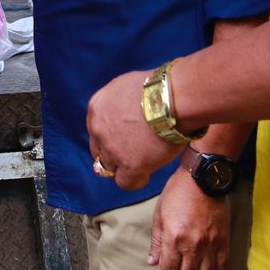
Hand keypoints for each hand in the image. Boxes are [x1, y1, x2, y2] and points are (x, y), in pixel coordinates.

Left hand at [86, 68, 183, 189]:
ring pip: (109, 167)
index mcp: (97, 107)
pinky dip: (136, 180)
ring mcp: (112, 149)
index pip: (96, 130)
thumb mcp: (127, 86)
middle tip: (131, 153)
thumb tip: (126, 110)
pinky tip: (147, 174)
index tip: (123, 139)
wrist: (174, 99)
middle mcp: (99, 129)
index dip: (110, 137)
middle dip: (113, 153)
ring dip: (124, 166)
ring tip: (143, 163)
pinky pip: (125, 182)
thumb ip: (119, 102)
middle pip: (99, 150)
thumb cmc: (160, 89)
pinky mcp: (130, 165)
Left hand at [150, 166, 229, 269]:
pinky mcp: (224, 240)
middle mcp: (194, 245)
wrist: (203, 178)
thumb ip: (157, 241)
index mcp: (175, 239)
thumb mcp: (160, 215)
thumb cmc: (178, 193)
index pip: (169, 269)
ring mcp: (212, 244)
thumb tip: (153, 262)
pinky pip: (221, 265)